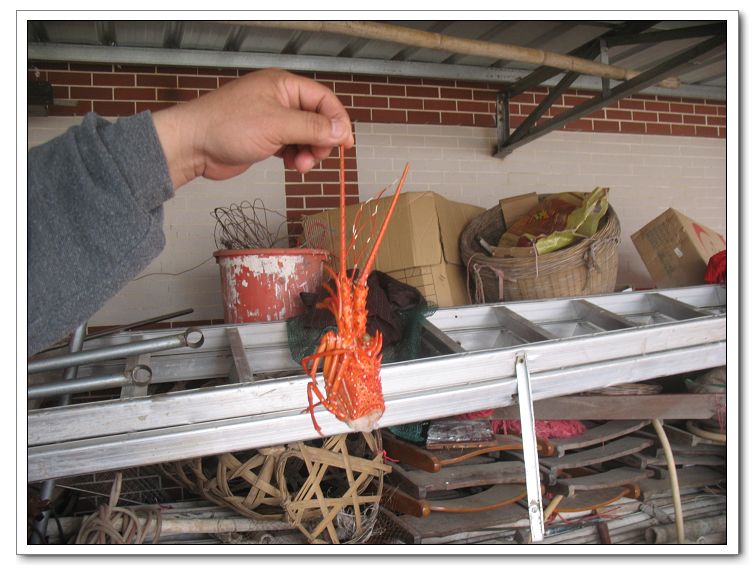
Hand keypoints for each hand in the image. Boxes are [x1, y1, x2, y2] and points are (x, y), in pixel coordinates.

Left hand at [152, 68, 353, 188]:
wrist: (194, 145)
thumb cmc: (227, 127)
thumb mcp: (277, 125)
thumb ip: (312, 127)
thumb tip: (340, 131)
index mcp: (284, 86)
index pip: (323, 100)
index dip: (337, 121)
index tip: (345, 144)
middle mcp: (280, 100)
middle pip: (317, 120)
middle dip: (321, 141)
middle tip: (316, 158)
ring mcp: (273, 120)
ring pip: (306, 136)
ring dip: (309, 153)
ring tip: (300, 165)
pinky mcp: (266, 138)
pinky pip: (292, 147)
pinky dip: (296, 157)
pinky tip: (291, 165)